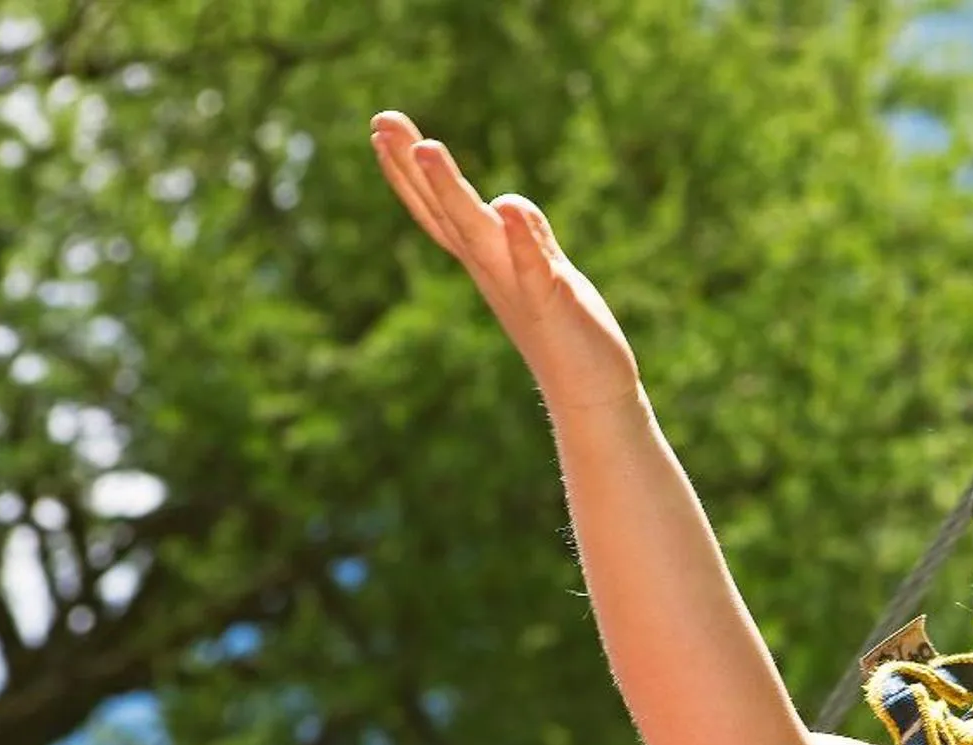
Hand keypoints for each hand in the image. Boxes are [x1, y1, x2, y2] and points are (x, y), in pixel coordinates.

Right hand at [370, 111, 641, 412]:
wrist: (591, 394)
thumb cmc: (567, 333)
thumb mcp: (544, 273)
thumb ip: (528, 239)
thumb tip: (508, 205)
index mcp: (487, 261)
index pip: (440, 211)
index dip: (408, 173)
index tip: (382, 128)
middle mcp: (493, 270)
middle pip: (445, 213)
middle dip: (411, 168)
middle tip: (381, 122)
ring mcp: (519, 286)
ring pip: (477, 234)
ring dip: (451, 192)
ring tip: (426, 147)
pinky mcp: (553, 304)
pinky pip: (534, 269)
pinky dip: (522, 241)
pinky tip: (510, 209)